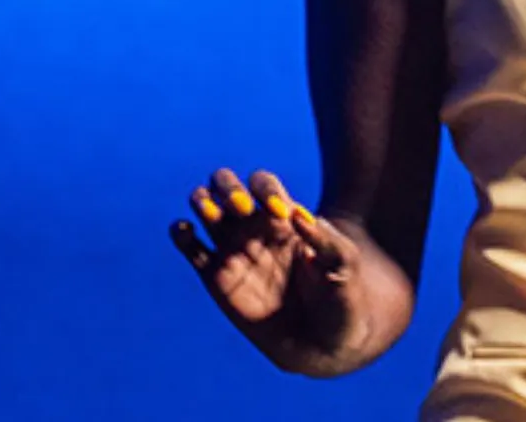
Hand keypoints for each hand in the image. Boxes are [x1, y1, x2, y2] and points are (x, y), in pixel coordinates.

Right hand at [169, 169, 370, 373]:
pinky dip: (180, 234)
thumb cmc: (341, 297)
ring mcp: (233, 251)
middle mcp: (255, 228)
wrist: (322, 342)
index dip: (265, 190)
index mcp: (285, 217)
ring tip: (210, 214)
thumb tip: (298, 214)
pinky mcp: (215, 279)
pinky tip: (184, 231)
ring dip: (202, 201)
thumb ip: (327, 239)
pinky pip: (190, 248)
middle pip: (228, 186)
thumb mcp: (344, 265)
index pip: (264, 184)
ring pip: (205, 209)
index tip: (280, 214)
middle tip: (241, 209)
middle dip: (228, 187)